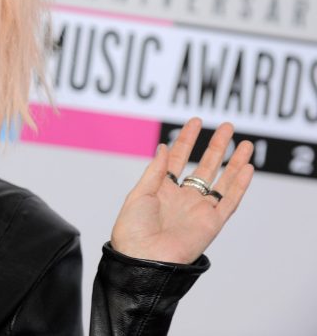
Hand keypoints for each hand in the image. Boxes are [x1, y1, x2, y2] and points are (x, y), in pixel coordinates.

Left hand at [110, 118, 253, 263]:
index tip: (195, 121)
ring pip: (222, 181)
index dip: (187, 139)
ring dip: (234, 163)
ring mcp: (199, 210)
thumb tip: (165, 146)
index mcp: (163, 189)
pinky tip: (247, 168)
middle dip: (216, 146)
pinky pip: (229, 201)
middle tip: (227, 126)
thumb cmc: (132, 229)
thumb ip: (156, 171)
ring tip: (245, 143)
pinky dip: (240, 186)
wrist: (141, 258)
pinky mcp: (211, 224)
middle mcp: (183, 198)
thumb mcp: (139, 194)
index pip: (179, 158)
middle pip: (205, 166)